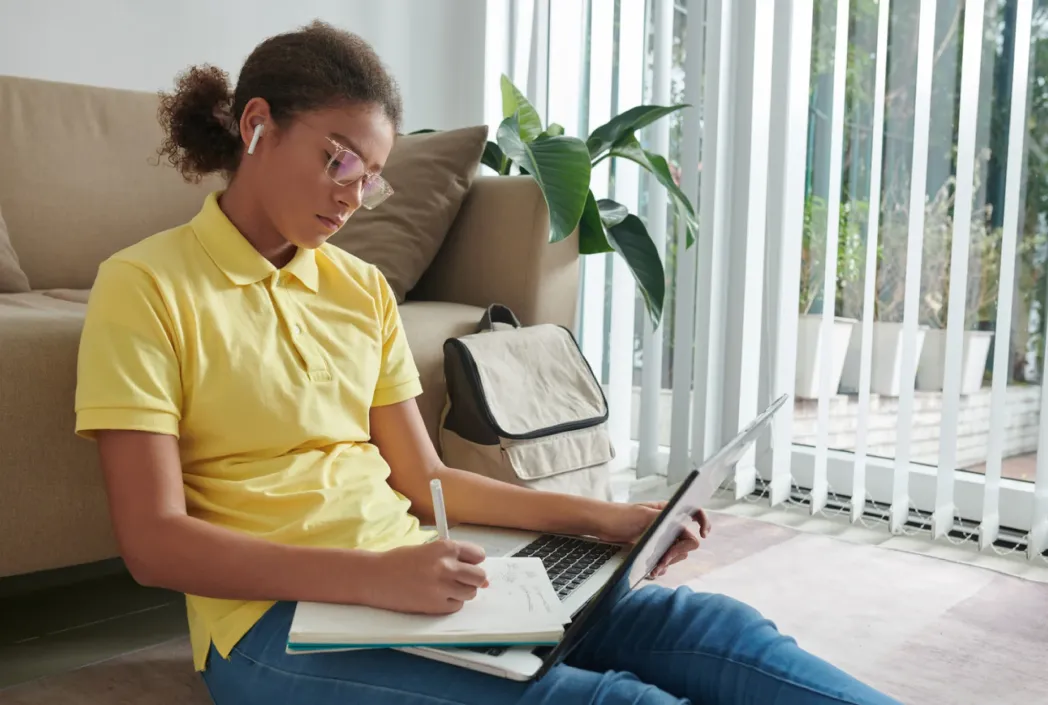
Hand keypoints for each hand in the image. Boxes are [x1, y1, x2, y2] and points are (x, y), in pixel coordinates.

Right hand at [366, 540, 488, 613]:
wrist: (375, 578)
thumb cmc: (399, 562)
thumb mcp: (429, 550)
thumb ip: (454, 559)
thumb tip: (482, 578)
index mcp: (445, 548)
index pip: (478, 555)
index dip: (473, 561)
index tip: (467, 564)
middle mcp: (447, 567)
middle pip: (479, 576)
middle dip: (472, 578)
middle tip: (458, 578)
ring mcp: (442, 588)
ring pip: (470, 593)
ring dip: (462, 591)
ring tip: (444, 587)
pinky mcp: (436, 606)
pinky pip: (457, 606)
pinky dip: (451, 603)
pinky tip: (436, 596)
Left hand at [592, 502, 710, 577]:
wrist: (600, 525)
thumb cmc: (619, 515)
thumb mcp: (642, 515)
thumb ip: (663, 518)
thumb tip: (682, 523)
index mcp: (668, 511)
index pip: (694, 512)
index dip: (703, 521)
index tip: (704, 533)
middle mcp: (667, 524)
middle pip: (686, 541)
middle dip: (676, 553)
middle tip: (663, 561)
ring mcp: (660, 537)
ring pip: (676, 554)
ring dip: (667, 563)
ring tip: (654, 570)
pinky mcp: (652, 549)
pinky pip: (664, 561)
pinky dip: (660, 567)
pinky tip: (651, 572)